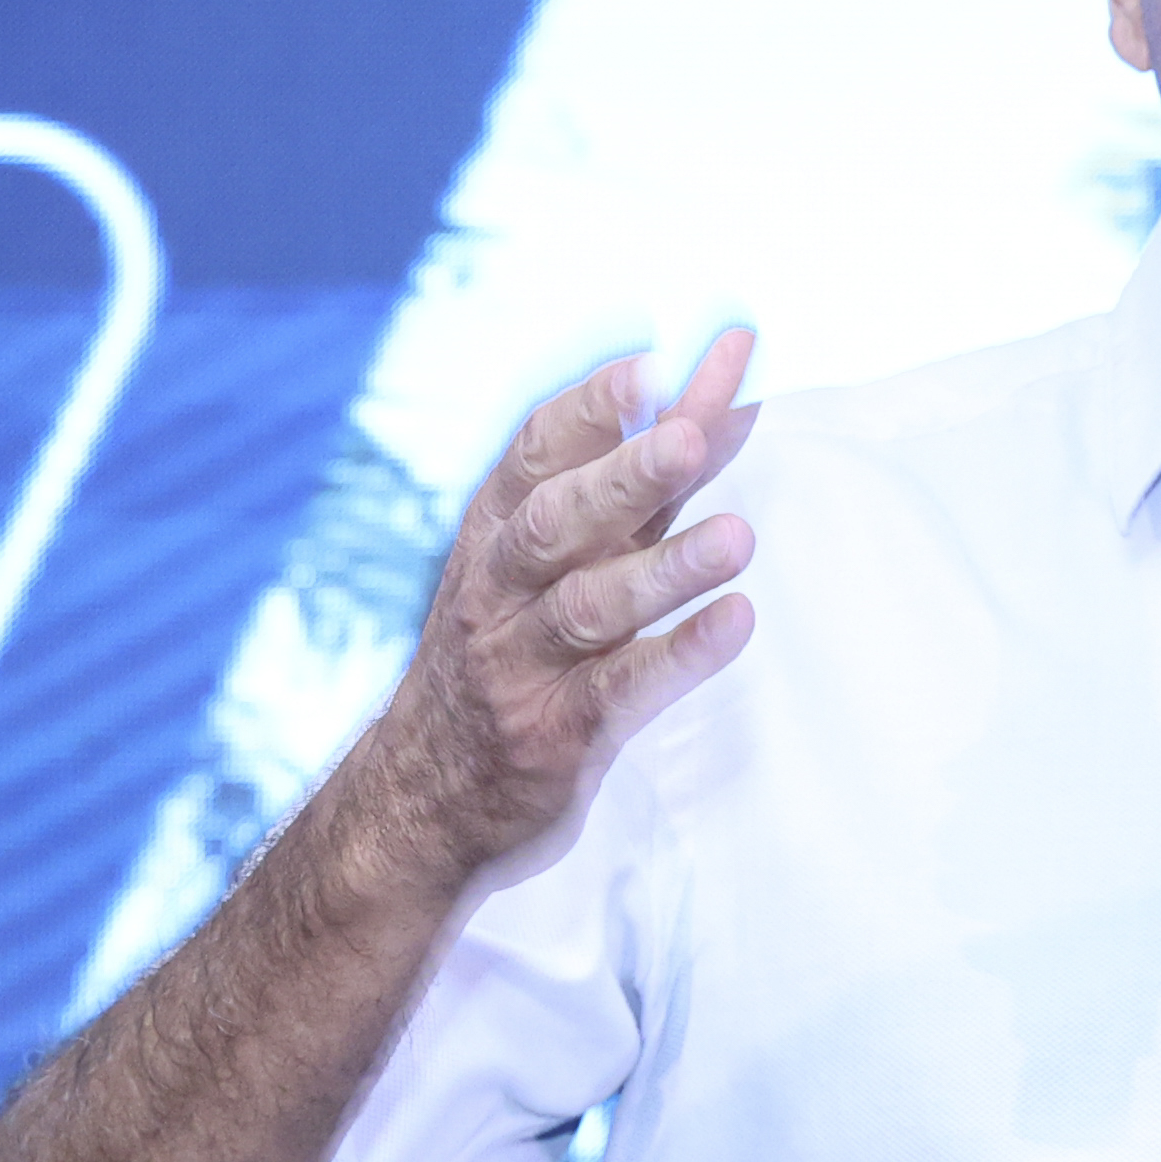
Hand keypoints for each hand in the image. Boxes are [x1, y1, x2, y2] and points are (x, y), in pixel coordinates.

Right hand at [343, 335, 762, 885]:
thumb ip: (636, 490)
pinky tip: (735, 623)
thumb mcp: (555, 561)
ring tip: (738, 537)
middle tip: (688, 436)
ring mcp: (523, 663)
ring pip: (589, 605)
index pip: (536, 452)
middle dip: (623, 474)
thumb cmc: (512, 649)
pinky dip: (678, 655)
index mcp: (496, 531)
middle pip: (558, 521)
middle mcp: (500, 589)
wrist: (422, 798)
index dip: (593, 407)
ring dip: (665, 567)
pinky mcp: (555, 735)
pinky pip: (618, 690)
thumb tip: (717, 401)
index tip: (654, 363)